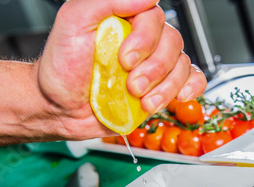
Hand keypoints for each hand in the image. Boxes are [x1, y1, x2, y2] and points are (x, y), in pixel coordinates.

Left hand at [37, 0, 206, 139]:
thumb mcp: (73, 22)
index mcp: (126, 19)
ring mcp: (154, 66)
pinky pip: (192, 80)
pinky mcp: (160, 88)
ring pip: (182, 65)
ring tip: (142, 99)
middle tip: (131, 84)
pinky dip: (192, 86)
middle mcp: (144, 41)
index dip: (145, 41)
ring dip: (166, 86)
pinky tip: (180, 96)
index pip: (154, 18)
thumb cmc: (62, 67)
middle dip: (154, 69)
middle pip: (173, 43)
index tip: (124, 60)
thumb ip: (107, 1)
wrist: (60, 108)